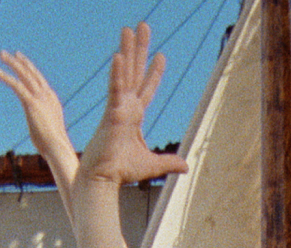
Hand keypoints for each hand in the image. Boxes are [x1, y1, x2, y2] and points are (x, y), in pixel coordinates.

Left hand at [0, 51, 71, 158]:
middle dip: (20, 62)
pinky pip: (17, 85)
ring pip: (25, 74)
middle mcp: (47, 95)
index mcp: (52, 100)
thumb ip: (41, 123)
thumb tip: (38, 129)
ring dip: (12, 63)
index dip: (29, 68)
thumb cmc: (52, 145)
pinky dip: (7, 77)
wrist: (57, 147)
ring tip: (2, 54)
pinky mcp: (32, 102)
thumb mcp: (47, 130)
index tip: (20, 60)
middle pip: (32, 73)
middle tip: (7, 54)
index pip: (39, 80)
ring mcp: (41, 98)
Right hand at [77, 24, 186, 186]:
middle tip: (143, 27)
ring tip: (129, 29)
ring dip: (128, 50)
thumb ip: (168, 162)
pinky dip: (117, 73)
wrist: (104, 178)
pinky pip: (115, 89)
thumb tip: (186, 166)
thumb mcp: (152, 165)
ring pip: (125, 73)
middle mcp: (126, 107)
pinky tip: (119, 56)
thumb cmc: (122, 171)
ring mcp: (118, 108)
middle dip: (140, 50)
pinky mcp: (112, 114)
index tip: (161, 56)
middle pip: (135, 72)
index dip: (154, 73)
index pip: (146, 89)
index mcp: (134, 116)